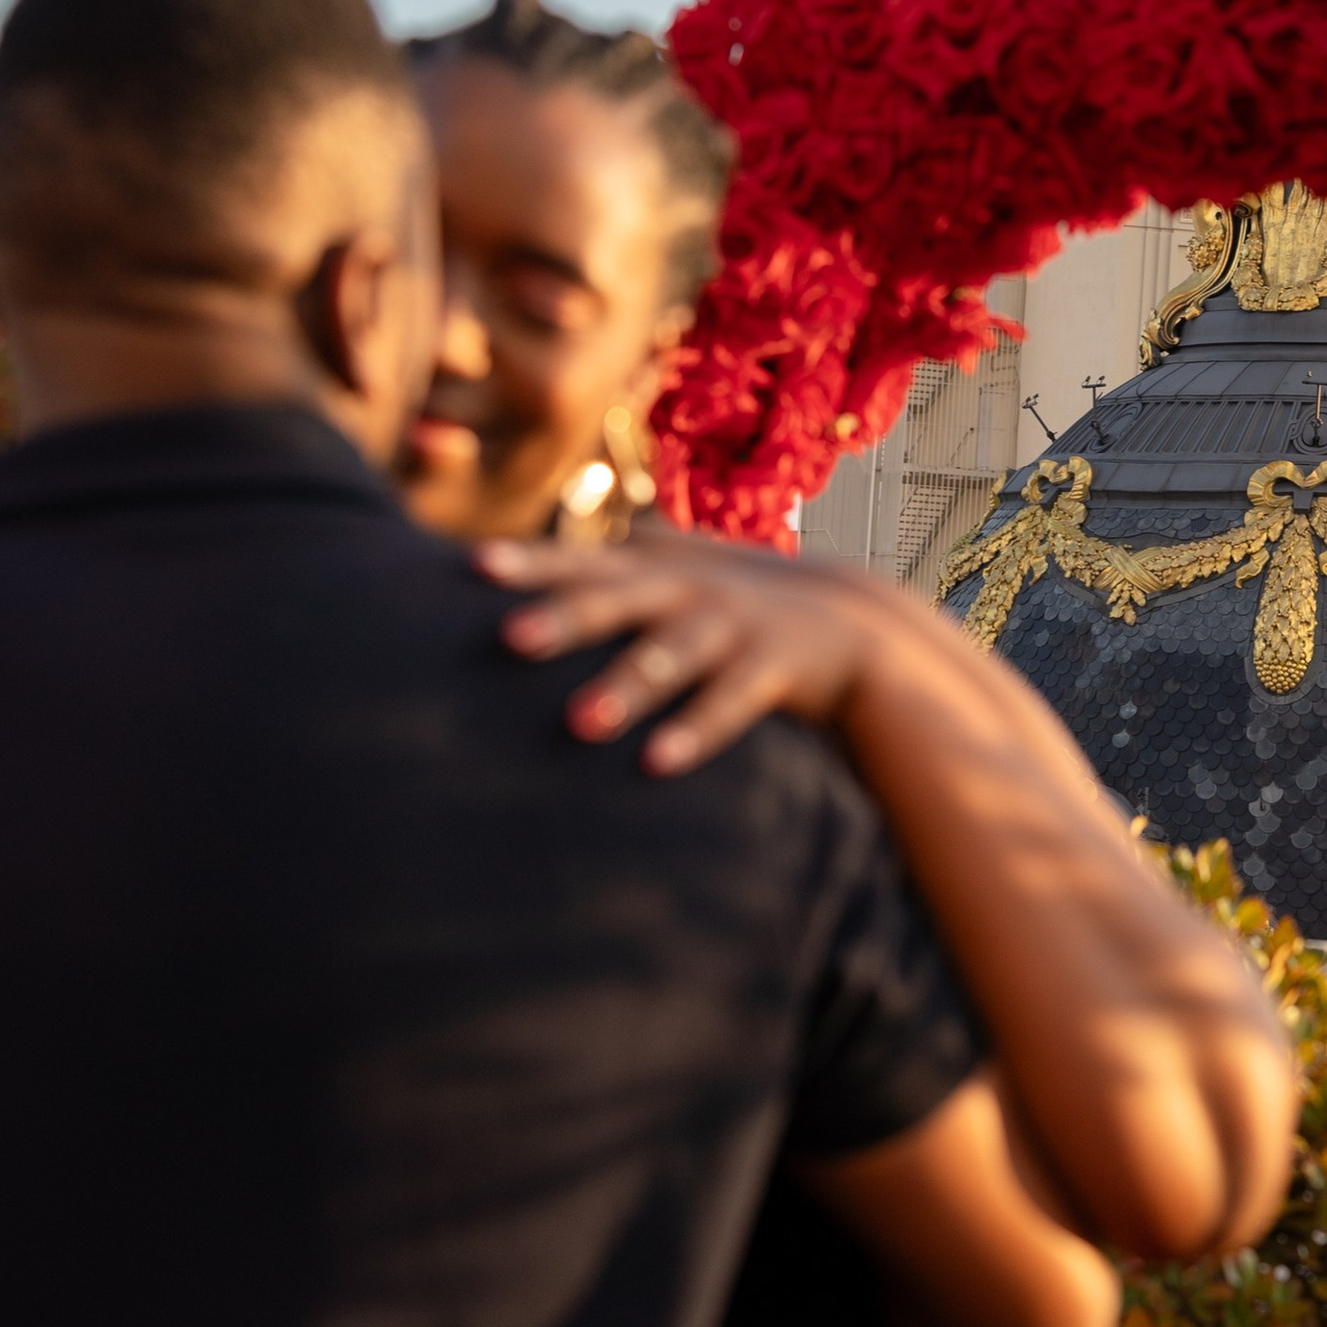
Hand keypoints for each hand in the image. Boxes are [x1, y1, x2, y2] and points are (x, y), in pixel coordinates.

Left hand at [480, 531, 884, 772]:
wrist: (853, 628)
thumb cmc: (737, 610)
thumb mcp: (678, 580)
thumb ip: (616, 572)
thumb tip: (530, 576)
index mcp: (657, 572)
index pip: (584, 562)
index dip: (531, 562)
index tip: (472, 567)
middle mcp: (688, 591)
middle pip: (619, 600)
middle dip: (565, 617)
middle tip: (507, 639)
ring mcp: (733, 625)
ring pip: (673, 654)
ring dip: (625, 687)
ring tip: (578, 724)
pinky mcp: (775, 665)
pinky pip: (731, 703)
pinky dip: (694, 733)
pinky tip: (655, 765)